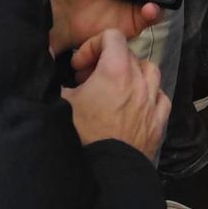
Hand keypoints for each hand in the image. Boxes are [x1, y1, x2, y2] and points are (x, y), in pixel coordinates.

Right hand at [62, 30, 168, 159]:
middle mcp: (139, 80)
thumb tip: (47, 55)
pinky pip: (161, 97)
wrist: (105, 172)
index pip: (112, 36)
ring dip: (133, 74)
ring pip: (149, 71)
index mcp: (116, 69)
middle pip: (128, 54)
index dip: (93, 45)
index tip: (79, 66)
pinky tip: (136, 106)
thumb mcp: (62, 102)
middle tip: (90, 80)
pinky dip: (150, 96)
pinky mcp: (159, 121)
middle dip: (108, 61)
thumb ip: (56, 78)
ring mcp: (152, 100)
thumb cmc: (82, 134)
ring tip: (116, 89)